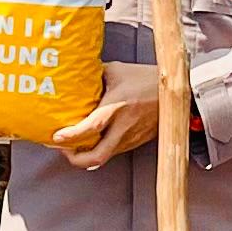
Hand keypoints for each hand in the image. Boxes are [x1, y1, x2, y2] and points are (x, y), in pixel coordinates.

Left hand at [49, 62, 164, 171]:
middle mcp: (123, 127)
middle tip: (62, 150)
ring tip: (73, 146)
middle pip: (96, 156)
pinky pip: (114, 151)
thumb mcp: (117, 71)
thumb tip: (75, 75)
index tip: (56, 137)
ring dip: (86, 155)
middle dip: (75, 159)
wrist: (174, 92)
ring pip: (104, 157)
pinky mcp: (137, 141)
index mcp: (117, 107)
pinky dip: (100, 149)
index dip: (72, 136)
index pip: (91, 127)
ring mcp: (131, 138)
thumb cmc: (147, 79)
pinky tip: (93, 141)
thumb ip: (96, 76)